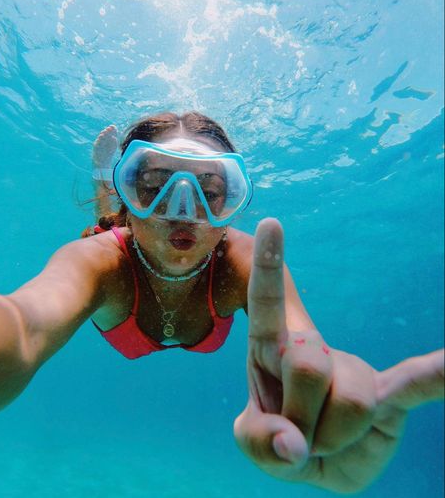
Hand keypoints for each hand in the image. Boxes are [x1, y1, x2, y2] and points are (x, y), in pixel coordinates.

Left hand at [234, 218, 443, 493]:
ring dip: (333, 441)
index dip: (268, 263)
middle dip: (298, 417)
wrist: (321, 458)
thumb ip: (261, 440)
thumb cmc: (281, 437)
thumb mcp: (255, 441)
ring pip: (352, 402)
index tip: (271, 222)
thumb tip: (294, 444)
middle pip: (307, 364)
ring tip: (326, 442)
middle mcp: (313, 347)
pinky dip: (436, 375)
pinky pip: (414, 383)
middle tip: (296, 438)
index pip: (266, 299)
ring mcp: (353, 369)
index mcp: (271, 345)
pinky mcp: (388, 397)